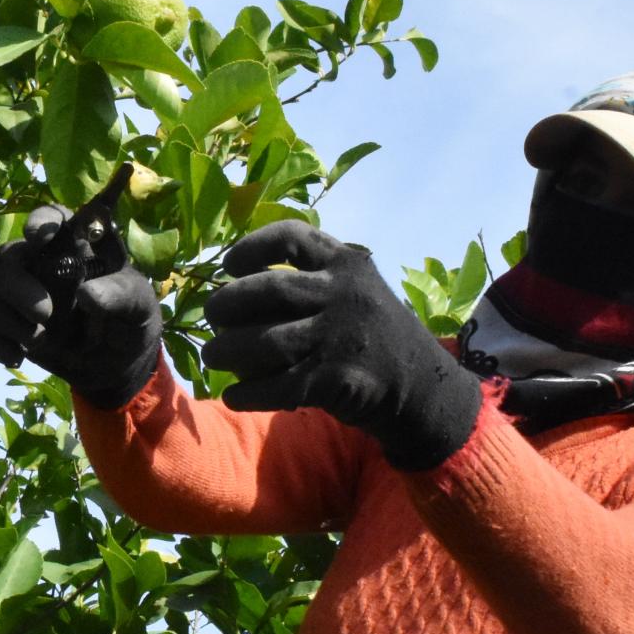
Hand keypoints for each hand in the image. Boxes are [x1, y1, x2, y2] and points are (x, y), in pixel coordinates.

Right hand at [0, 207, 164, 408]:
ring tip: (40, 343)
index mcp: (75, 245)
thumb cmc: (129, 321)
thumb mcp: (138, 306)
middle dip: (17, 287)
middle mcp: (41, 262)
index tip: (39, 238)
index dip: (40, 221)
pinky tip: (16, 358)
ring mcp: (19, 292)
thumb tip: (87, 295)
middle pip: (8, 257)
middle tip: (44, 315)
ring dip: (8, 321)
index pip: (51, 217)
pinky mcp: (6, 322)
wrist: (115, 366)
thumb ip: (119, 295)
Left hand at [202, 219, 484, 468]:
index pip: (291, 236)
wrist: (422, 387)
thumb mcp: (356, 291)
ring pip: (266, 341)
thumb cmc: (371, 335)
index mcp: (347, 263)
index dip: (252, 247)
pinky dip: (248, 393)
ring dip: (228, 351)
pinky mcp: (336, 380)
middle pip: (269, 289)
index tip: (228, 266)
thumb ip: (312, 281)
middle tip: (211, 317)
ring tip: (213, 357)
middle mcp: (345, 294)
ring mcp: (341, 337)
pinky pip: (278, 386)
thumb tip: (234, 289)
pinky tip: (233, 397)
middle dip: (228, 303)